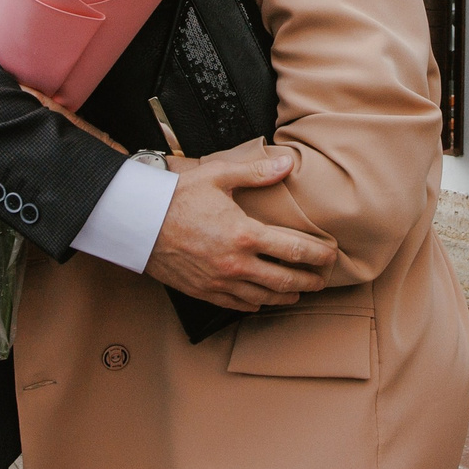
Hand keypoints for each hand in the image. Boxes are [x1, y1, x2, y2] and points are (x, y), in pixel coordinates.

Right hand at [144, 144, 335, 311]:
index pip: (294, 250)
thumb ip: (255, 172)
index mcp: (244, 234)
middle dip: (310, 280)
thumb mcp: (217, 176)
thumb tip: (287, 164)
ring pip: (264, 297)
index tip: (331, 255)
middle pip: (285, 280)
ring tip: (300, 291)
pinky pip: (238, 305)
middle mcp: (235, 263)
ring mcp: (220, 282)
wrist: (137, 222)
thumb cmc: (176, 197)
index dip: (318, 255)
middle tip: (323, 279)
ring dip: (287, 296)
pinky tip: (264, 299)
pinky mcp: (204, 292)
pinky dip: (257, 304)